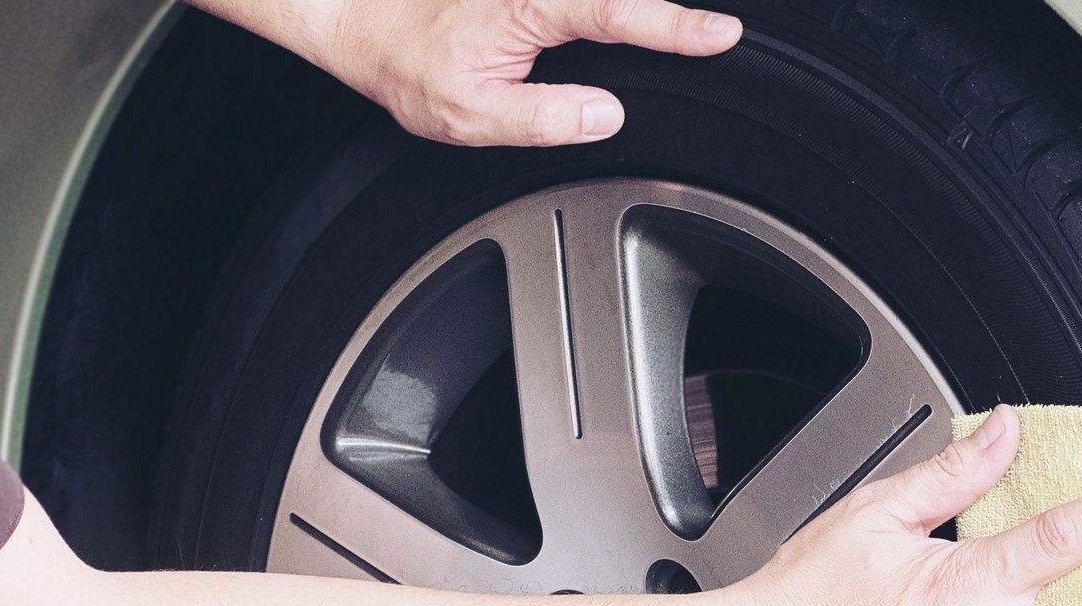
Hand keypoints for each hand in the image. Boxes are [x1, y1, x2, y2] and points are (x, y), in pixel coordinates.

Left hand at [196, 0, 741, 146]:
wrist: (360, 18)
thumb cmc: (406, 65)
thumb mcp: (468, 115)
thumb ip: (543, 117)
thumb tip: (607, 114)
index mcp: (528, 9)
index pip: (616, 14)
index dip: (673, 27)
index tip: (720, 36)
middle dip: (669, 11)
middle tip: (721, 30)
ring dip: (641, 10)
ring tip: (692, 30)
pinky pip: (584, 0)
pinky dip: (616, 10)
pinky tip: (643, 23)